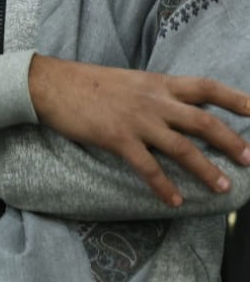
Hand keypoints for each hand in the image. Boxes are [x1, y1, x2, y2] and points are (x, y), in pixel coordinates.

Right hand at [29, 55, 249, 205]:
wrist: (49, 84)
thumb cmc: (85, 83)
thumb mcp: (128, 81)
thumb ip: (153, 94)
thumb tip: (171, 108)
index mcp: (157, 83)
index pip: (207, 88)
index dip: (236, 98)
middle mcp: (154, 100)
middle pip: (203, 121)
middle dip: (231, 141)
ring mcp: (136, 120)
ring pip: (182, 147)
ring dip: (206, 169)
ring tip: (223, 187)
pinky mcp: (117, 138)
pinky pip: (147, 166)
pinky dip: (164, 186)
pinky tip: (175, 200)